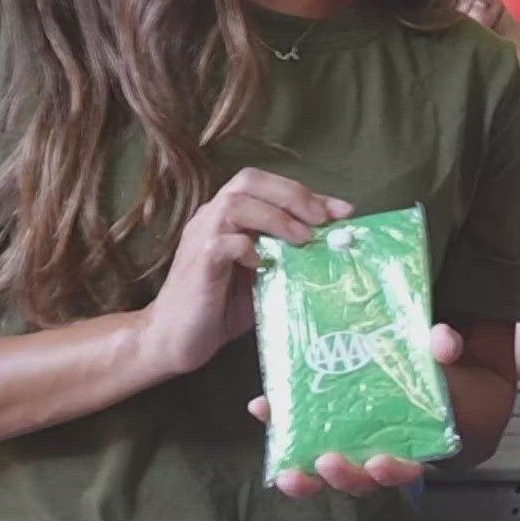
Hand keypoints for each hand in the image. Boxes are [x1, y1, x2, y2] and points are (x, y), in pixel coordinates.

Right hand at [136, 167, 349, 377]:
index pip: (268, 187)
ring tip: (303, 238)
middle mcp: (212, 217)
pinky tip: (264, 265)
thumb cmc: (222, 307)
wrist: (175, 340)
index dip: (308, 193)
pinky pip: (221, 243)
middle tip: (321, 218)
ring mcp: (200, 237)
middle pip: (249, 180)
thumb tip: (333, 245)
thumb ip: (287, 254)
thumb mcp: (265, 275)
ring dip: (275, 217)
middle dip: (292, 194)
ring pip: (235, 203)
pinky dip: (247, 247)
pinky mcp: (197, 264)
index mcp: (229, 216)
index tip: (344, 210)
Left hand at [248, 323, 464, 497]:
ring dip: (306, 475)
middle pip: (361, 479)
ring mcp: (351, 446)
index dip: (393, 470)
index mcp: (416, 445)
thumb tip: (443, 342)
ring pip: (328, 471)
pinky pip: (301, 437)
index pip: (406, 466)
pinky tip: (262, 408)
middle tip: (329, 461)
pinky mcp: (324, 428)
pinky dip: (281, 427)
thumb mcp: (452, 365)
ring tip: (288, 470)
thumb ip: (448, 350)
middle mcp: (380, 455)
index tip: (382, 462)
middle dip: (343, 475)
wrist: (436, 378)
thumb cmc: (442, 381)